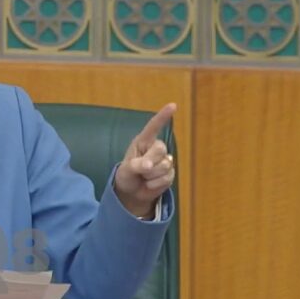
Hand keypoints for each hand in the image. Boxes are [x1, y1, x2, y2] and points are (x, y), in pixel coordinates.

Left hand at [114, 103, 176, 217]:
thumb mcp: (126, 170)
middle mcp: (155, 149)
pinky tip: (150, 183)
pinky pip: (167, 178)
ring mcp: (164, 161)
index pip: (154, 127)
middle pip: (160, 149)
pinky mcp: (170, 174)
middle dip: (149, 161)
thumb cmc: (127, 175)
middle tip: (140, 169)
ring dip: (151, 175)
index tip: (172, 105)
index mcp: (143, 142)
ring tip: (144, 177)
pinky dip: (155, 184)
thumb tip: (149, 165)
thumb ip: (136, 165)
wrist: (132, 193)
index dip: (163, 116)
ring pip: (164, 165)